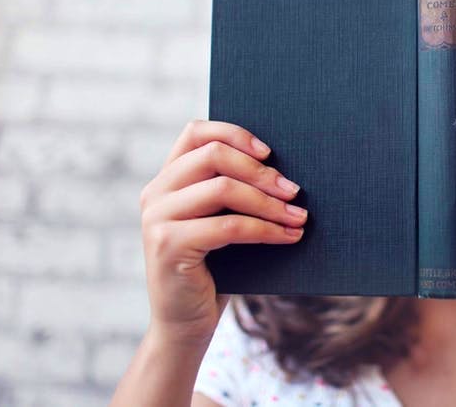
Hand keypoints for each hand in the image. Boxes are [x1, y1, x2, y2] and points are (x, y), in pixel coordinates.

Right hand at [139, 119, 307, 344]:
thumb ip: (234, 190)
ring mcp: (157, 218)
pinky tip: (289, 236)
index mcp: (167, 179)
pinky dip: (266, 230)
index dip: (235, 134)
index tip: (270, 152)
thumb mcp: (221, 220)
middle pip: (213, 155)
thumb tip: (286, 169)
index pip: (195, 132)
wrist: (186, 323)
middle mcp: (155, 192)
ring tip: (299, 216)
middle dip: (261, 171)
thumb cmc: (215, 268)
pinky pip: (229, 226)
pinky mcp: (168, 245)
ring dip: (269, 202)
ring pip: (223, 188)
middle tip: (294, 190)